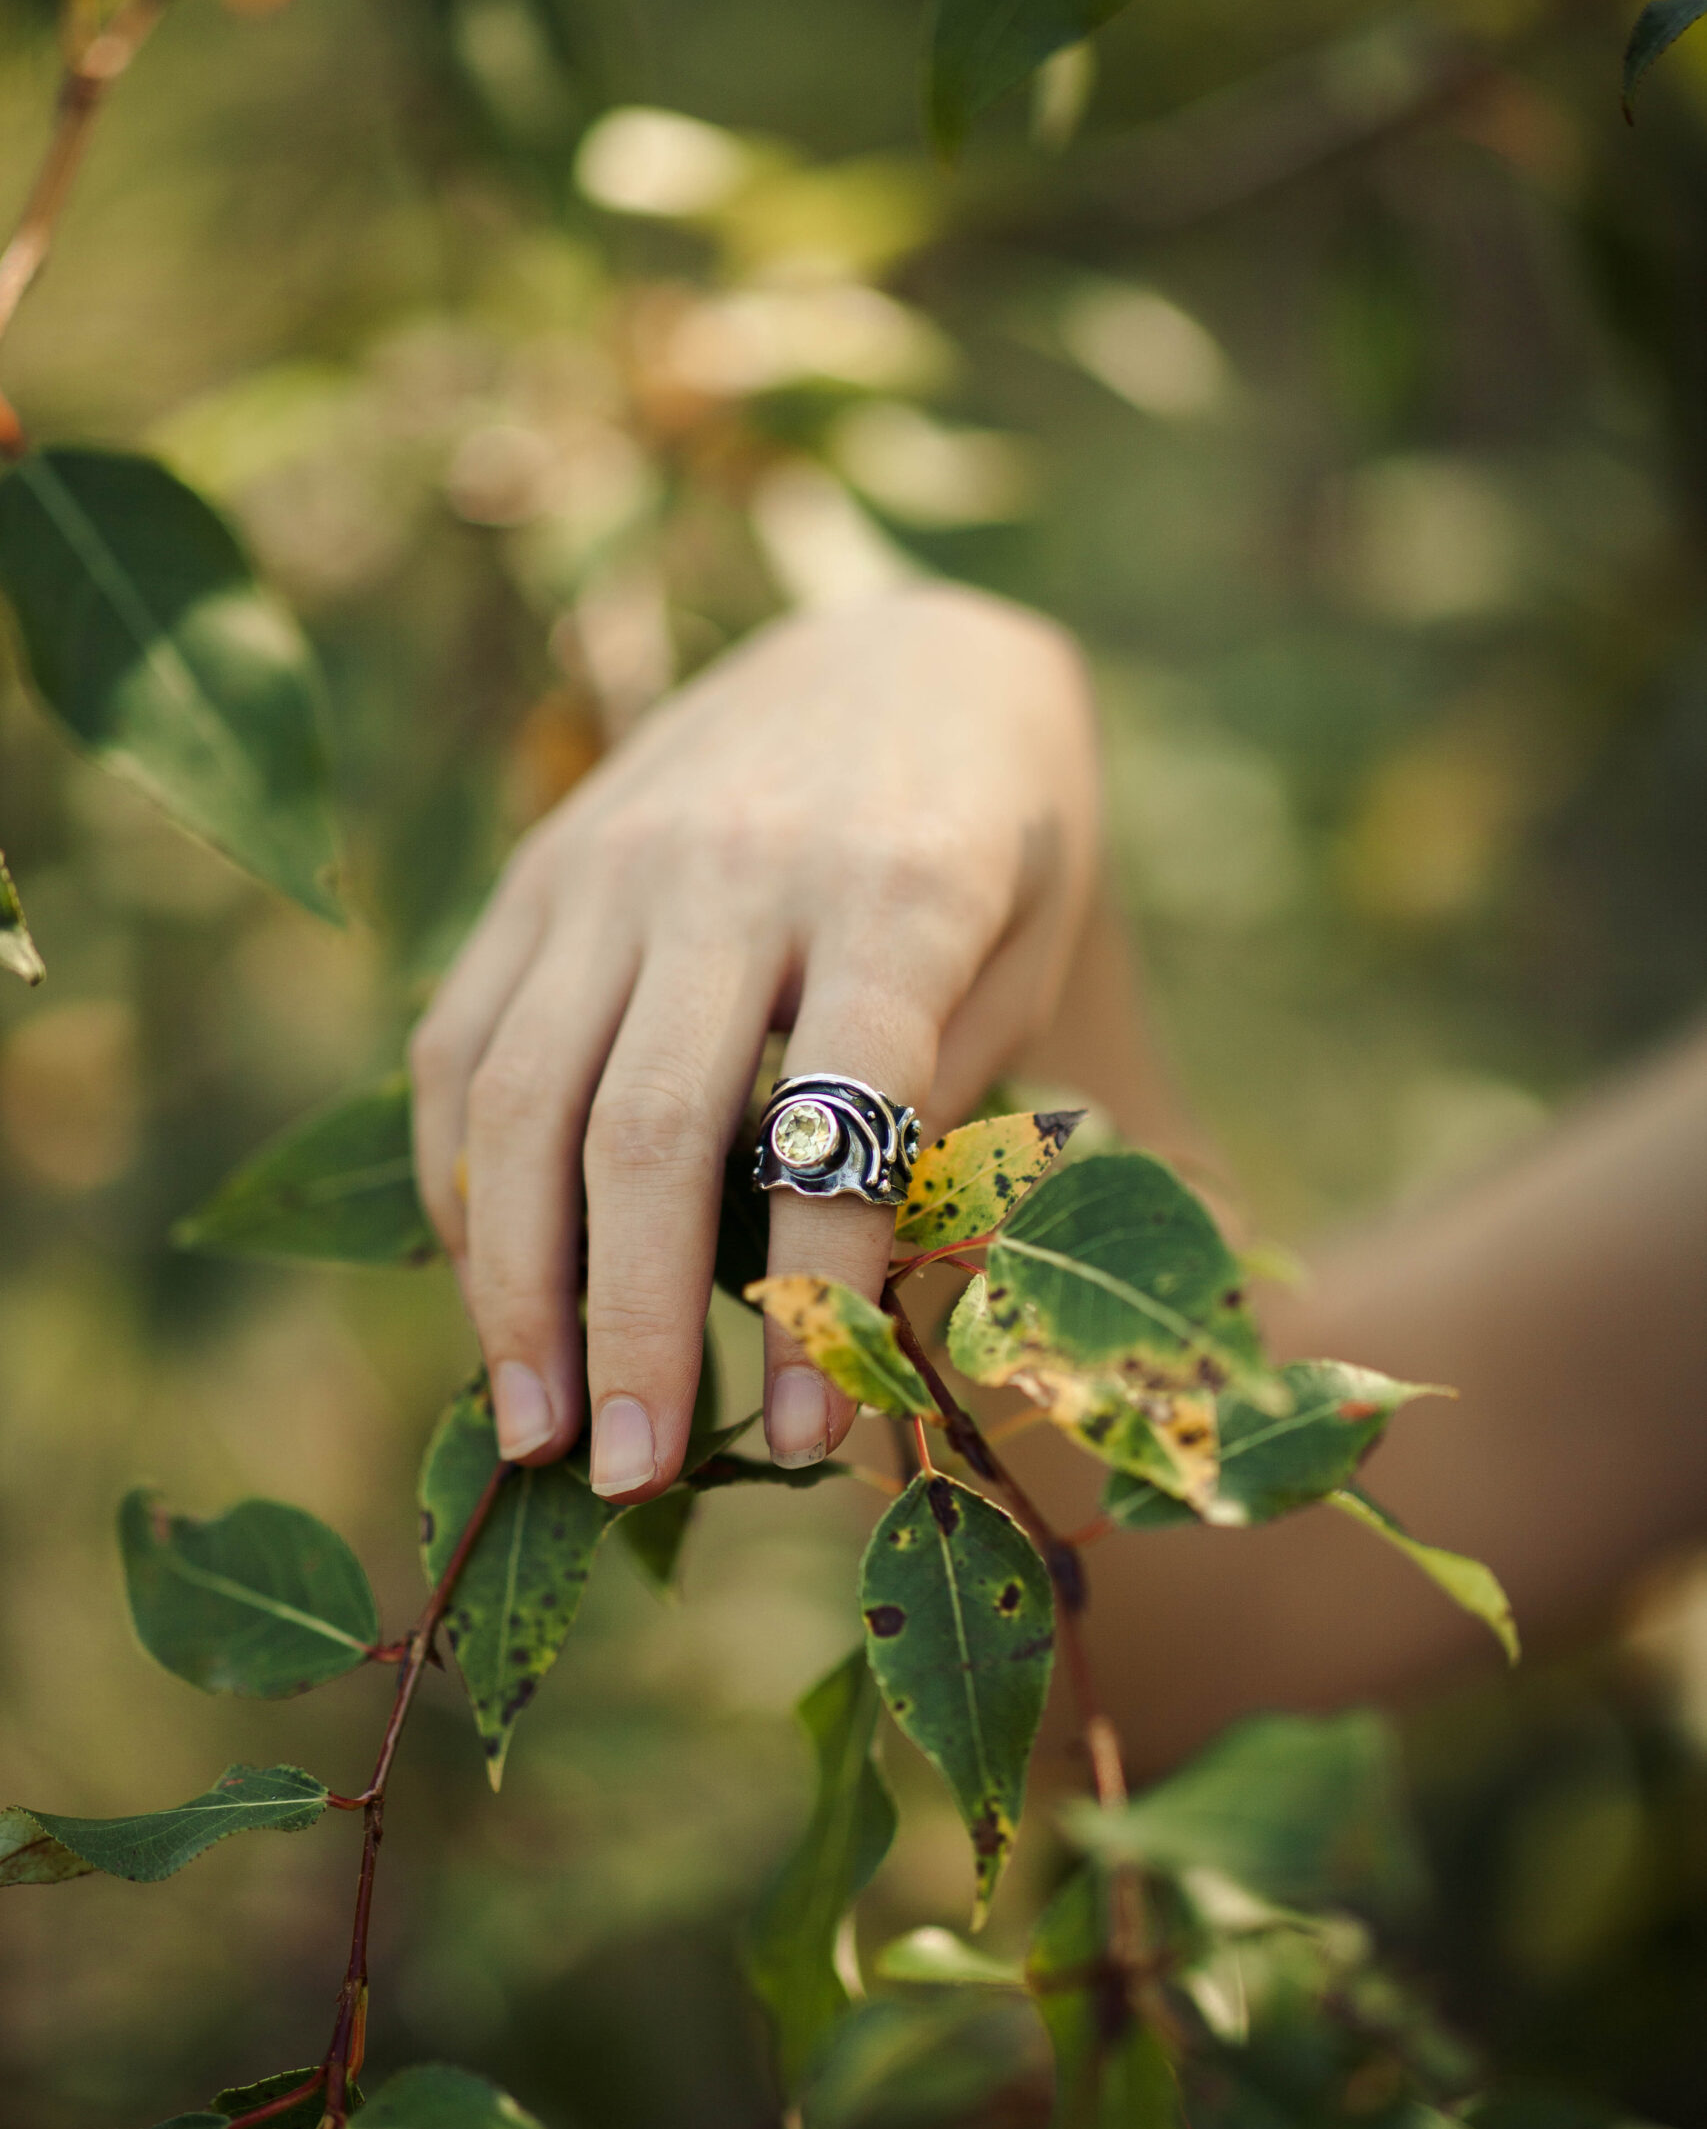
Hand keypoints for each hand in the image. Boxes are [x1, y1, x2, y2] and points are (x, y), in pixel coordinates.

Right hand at [409, 582, 1098, 1496]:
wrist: (905, 652)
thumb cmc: (998, 843)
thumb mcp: (1029, 958)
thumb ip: (947, 1111)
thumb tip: (848, 1317)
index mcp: (902, 892)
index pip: (839, 1127)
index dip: (815, 1302)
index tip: (812, 1444)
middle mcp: (737, 868)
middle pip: (647, 1130)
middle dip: (628, 1326)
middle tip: (629, 1476)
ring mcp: (617, 859)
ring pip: (525, 1095)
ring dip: (515, 1284)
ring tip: (535, 1431)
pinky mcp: (543, 866)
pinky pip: (463, 1038)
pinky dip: (461, 1180)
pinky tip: (488, 1289)